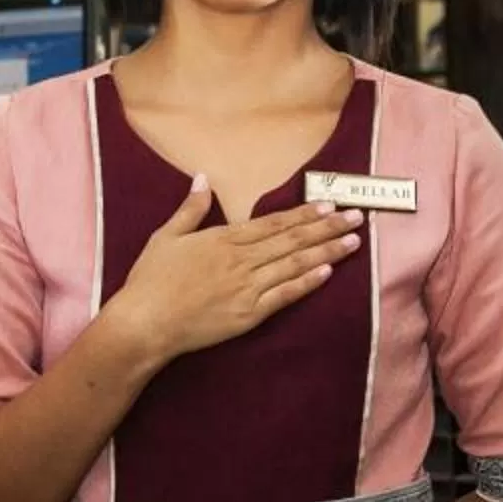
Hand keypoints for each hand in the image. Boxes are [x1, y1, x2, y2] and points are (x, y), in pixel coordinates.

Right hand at [103, 180, 362, 364]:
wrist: (145, 323)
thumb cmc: (150, 281)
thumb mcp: (166, 237)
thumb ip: (190, 209)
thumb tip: (202, 178)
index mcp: (224, 239)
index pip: (274, 223)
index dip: (304, 213)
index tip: (330, 203)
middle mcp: (242, 260)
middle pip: (293, 240)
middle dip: (328, 227)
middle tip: (357, 217)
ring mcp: (248, 288)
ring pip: (295, 264)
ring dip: (327, 252)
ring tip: (353, 242)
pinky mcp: (249, 315)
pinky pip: (285, 295)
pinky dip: (307, 282)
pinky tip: (328, 272)